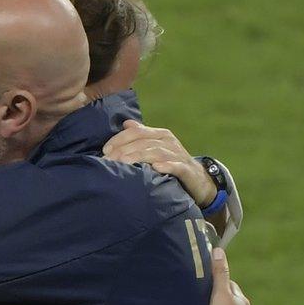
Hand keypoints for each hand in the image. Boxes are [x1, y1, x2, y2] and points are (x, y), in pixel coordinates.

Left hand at [102, 120, 216, 207]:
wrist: (198, 180)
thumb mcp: (156, 147)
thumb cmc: (171, 163)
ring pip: (157, 152)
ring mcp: (178, 155)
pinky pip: (176, 166)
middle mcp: (169, 142)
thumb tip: (126, 123)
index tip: (105, 150)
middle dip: (124, 150)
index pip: (137, 131)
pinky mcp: (187, 170)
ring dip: (139, 157)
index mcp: (160, 134)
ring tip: (124, 164)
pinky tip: (156, 168)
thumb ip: (142, 135)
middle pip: (143, 142)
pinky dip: (167, 166)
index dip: (119, 139)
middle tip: (109, 161)